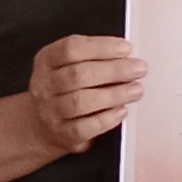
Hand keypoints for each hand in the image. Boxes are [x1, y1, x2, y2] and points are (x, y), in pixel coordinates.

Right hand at [24, 33, 145, 153]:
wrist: (42, 125)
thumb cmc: (64, 89)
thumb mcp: (69, 64)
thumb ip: (94, 57)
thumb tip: (127, 56)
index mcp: (47, 60)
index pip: (71, 49)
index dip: (100, 47)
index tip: (126, 48)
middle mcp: (45, 85)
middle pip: (78, 75)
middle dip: (114, 70)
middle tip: (139, 69)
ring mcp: (51, 111)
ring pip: (80, 102)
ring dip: (114, 94)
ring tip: (135, 90)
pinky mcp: (62, 134)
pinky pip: (84, 128)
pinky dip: (106, 119)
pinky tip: (121, 111)